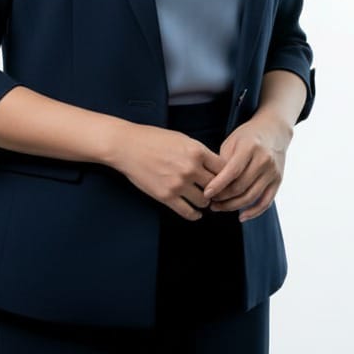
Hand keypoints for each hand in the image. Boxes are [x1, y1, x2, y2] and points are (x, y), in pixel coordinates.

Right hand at [109, 123, 226, 220]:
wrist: (127, 146)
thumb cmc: (152, 139)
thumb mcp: (182, 139)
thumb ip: (199, 152)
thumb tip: (214, 166)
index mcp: (196, 150)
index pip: (224, 168)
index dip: (226, 175)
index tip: (225, 179)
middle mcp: (190, 168)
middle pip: (216, 186)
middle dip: (217, 190)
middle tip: (216, 193)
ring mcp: (178, 183)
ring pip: (204, 201)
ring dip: (205, 202)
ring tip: (203, 199)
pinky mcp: (166, 196)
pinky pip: (188, 212)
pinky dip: (194, 215)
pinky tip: (195, 212)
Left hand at [203, 112, 292, 221]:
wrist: (274, 130)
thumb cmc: (248, 136)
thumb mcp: (232, 142)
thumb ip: (223, 162)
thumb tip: (212, 185)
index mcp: (250, 147)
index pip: (232, 171)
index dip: (218, 185)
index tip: (206, 194)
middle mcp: (264, 160)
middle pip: (241, 187)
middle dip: (223, 198)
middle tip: (210, 202)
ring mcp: (273, 171)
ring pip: (251, 197)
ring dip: (233, 206)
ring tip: (219, 207)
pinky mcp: (278, 181)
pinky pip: (266, 202)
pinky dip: (254, 212)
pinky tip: (241, 216)